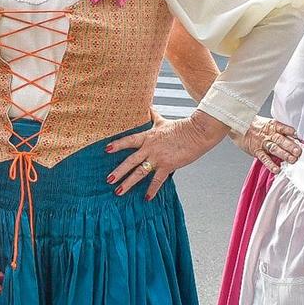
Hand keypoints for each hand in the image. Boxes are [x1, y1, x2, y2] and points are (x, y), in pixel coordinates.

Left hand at [106, 112, 226, 197]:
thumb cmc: (181, 127)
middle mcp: (150, 148)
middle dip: (118, 171)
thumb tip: (148, 106)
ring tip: (118, 192)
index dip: (118, 145)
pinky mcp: (168, 165)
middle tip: (108, 180)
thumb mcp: (163, 121)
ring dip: (128, 183)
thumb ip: (153, 115)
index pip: (129, 141)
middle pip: (130, 161)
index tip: (106, 150)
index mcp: (148, 137)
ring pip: (140, 172)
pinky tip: (146, 198)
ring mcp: (158, 158)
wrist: (197, 132)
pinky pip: (157, 180)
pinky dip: (152, 190)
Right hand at [235, 118, 302, 172]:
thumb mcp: (267, 124)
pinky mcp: (256, 151)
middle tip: (298, 152)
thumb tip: (294, 138)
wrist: (237, 126)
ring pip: (274, 149)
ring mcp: (262, 143)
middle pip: (281, 140)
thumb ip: (279, 131)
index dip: (292, 133)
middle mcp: (269, 134)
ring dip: (284, 155)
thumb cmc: (254, 125)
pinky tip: (276, 169)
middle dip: (291, 146)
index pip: (284, 128)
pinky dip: (270, 164)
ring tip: (292, 160)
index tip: (299, 137)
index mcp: (273, 126)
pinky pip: (264, 158)